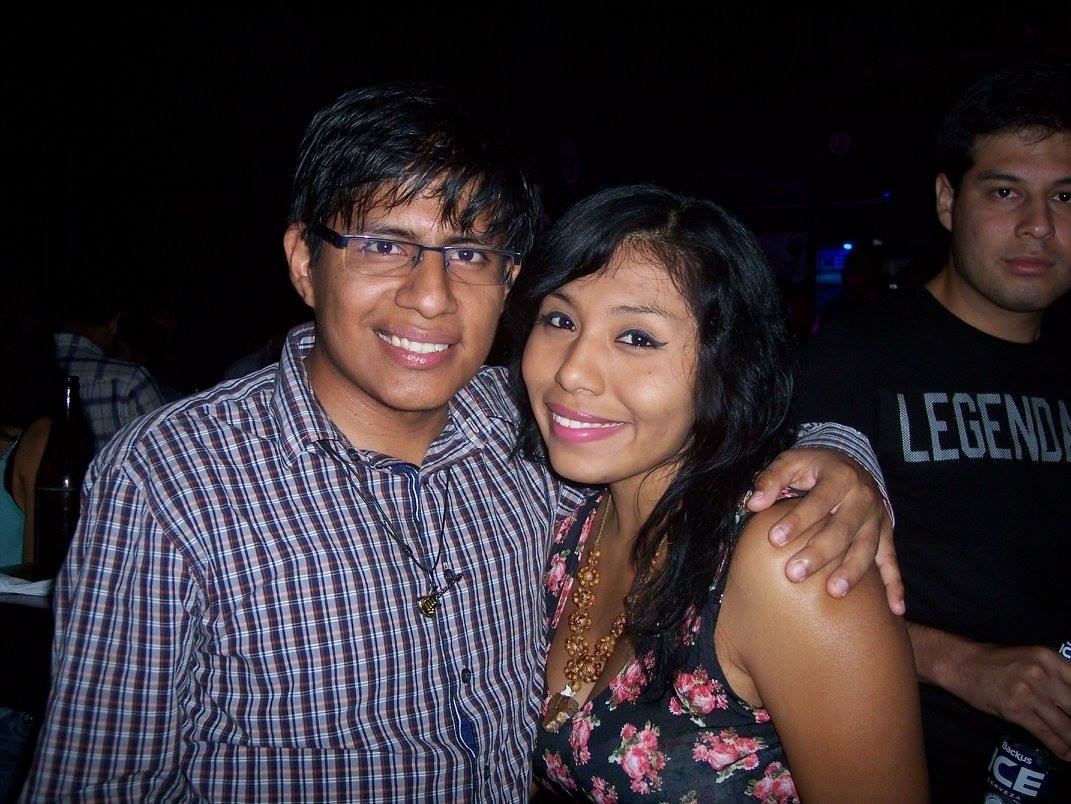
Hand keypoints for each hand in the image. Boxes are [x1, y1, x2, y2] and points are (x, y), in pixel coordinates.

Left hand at [747, 446, 903, 613]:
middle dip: (819, 553)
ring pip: (867, 548)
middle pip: (842, 530)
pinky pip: (892, 561)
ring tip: (834, 591)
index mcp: (840, 478)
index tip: (774, 540)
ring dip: (852, 571)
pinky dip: (894, 585)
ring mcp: (877, 518)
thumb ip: (771, 479)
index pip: (817, 502)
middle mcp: (863, 498)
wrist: (852, 463)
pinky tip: (894, 609)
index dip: (797, 521)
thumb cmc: (815, 467)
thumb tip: (753, 503)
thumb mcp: (792, 461)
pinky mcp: (885, 534)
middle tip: (794, 573)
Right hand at [960, 644, 1070, 760]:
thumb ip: (1055, 674)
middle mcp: (1041, 673)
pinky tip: (1066, 754)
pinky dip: (1059, 747)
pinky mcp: (1015, 709)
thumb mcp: (1031, 659)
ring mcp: (1027, 692)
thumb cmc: (996, 661)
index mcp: (1048, 658)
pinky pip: (1044, 732)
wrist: (961, 664)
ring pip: (1064, 724)